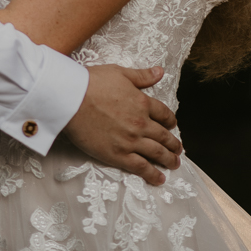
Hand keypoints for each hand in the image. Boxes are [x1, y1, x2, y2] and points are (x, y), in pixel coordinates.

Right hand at [63, 65, 181, 185]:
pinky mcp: (118, 155)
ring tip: (174, 164)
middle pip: (164, 136)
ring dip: (168, 160)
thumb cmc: (92, 82)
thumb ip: (142, 76)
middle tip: (178, 150)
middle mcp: (141, 123)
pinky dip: (153, 174)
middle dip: (173, 144)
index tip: (172, 125)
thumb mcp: (120, 73)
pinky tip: (159, 178)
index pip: (164, 114)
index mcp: (142, 102)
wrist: (72, 99)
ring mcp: (131, 141)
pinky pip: (141, 167)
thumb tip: (160, 71)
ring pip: (156, 153)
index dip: (170, 121)